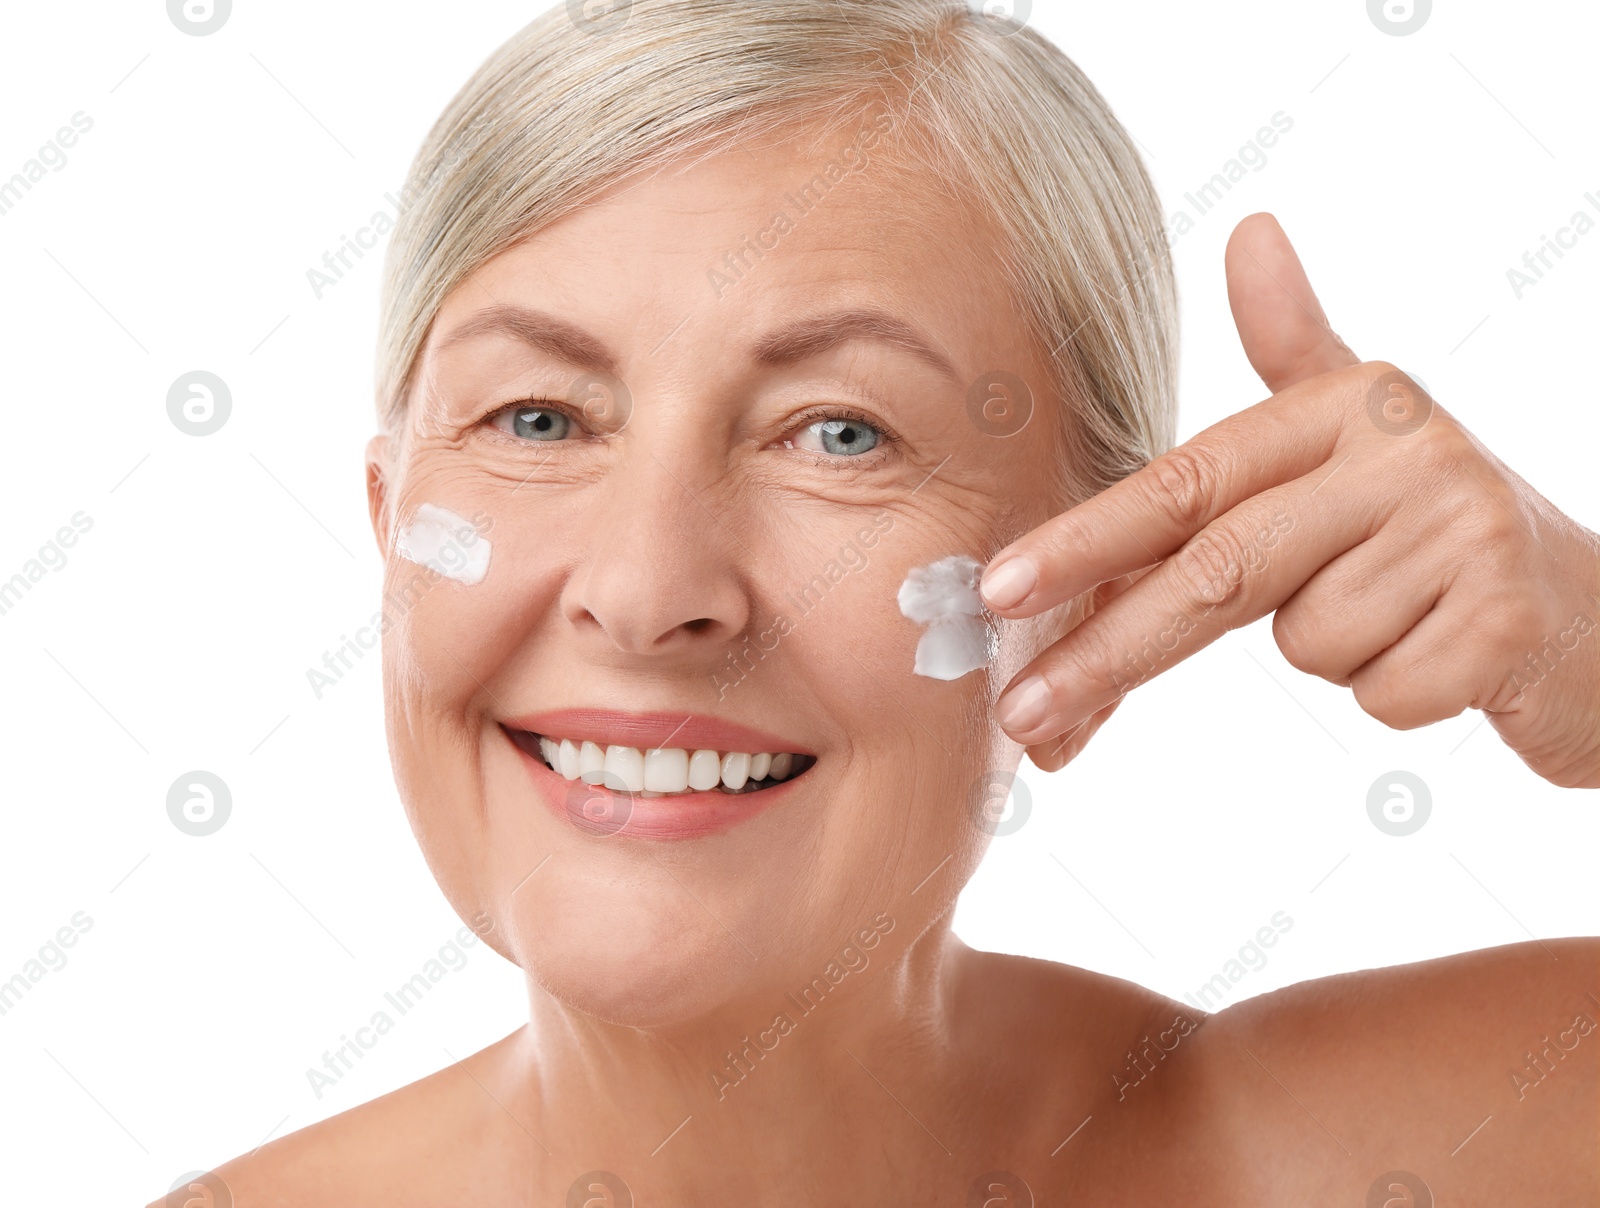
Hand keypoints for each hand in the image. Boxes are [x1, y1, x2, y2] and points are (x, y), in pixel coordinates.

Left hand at [981, 213, 1599, 787]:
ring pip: (1307, 643)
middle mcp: (1406, 450)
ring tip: (1404, 616)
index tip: (997, 590)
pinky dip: (1396, 695)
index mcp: (1347, 406)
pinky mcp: (1509, 619)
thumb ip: (1293, 348)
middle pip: (1217, 570)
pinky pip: (1381, 693)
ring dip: (1335, 652)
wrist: (1598, 607)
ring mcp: (1465, 530)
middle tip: (1022, 713)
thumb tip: (1252, 228)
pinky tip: (1450, 656)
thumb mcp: (1366, 435)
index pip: (1187, 480)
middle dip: (1109, 650)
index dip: (1087, 537)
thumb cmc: (1440, 528)